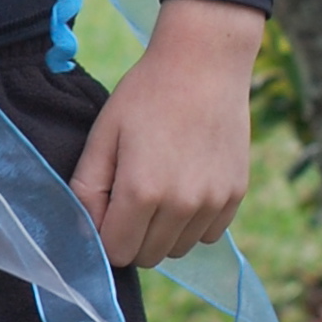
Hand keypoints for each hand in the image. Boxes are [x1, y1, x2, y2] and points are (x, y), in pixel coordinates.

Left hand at [69, 0, 265, 268]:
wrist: (204, 64)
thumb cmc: (145, 95)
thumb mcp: (103, 136)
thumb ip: (87, 188)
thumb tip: (85, 232)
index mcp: (142, 191)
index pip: (117, 253)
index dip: (104, 237)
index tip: (103, 211)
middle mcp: (182, 205)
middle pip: (148, 257)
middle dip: (131, 237)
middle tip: (127, 197)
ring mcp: (214, 202)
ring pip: (178, 249)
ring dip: (162, 232)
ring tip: (157, 188)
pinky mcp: (236, 195)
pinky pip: (206, 234)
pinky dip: (191, 222)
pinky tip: (184, 186)